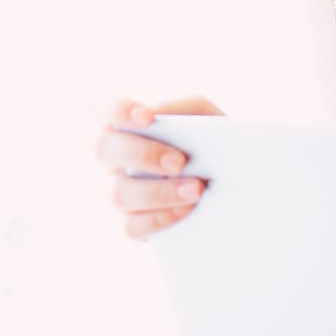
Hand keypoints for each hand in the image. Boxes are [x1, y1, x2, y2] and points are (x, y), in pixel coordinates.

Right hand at [94, 93, 225, 240]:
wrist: (233, 178)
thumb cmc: (210, 139)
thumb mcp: (204, 115)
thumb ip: (182, 108)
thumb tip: (158, 116)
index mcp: (126, 125)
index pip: (102, 110)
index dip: (116, 111)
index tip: (147, 117)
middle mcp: (114, 159)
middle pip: (104, 151)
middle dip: (142, 155)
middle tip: (179, 162)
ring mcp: (120, 192)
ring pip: (119, 195)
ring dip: (159, 192)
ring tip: (196, 189)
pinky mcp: (132, 224)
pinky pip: (130, 227)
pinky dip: (160, 218)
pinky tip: (186, 209)